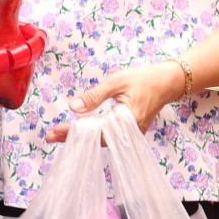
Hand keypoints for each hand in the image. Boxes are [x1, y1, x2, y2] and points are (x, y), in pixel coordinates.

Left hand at [50, 63, 184, 141]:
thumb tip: (73, 107)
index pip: (95, 131)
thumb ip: (94, 96)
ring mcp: (132, 133)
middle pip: (96, 140)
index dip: (75, 132)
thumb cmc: (143, 79)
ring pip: (102, 140)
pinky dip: (93, 134)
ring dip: (81, 138)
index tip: (55, 130)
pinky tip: (79, 131)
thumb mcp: (116, 82)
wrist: (168, 81)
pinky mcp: (131, 130)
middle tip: (49, 136)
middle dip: (72, 138)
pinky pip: (109, 136)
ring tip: (59, 135)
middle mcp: (130, 131)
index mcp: (127, 120)